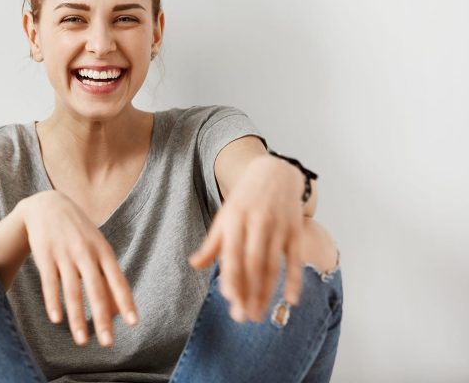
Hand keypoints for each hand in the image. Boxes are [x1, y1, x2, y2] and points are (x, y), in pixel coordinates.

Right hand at [19, 190, 138, 346]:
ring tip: (82, 341)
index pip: (117, 280)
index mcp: (103, 251)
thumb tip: (116, 309)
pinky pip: (50, 283)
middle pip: (96, 290)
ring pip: (72, 291)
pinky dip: (53, 302)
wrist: (47, 204)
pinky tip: (56, 319)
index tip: (133, 322)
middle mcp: (86, 253)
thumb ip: (106, 275)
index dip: (125, 301)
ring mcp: (64, 254)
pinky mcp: (45, 256)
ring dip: (77, 318)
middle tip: (108, 342)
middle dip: (102, 318)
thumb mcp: (96, 246)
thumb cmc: (78, 231)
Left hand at [188, 154, 304, 321]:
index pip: (232, 255)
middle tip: (243, 318)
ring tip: (259, 315)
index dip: (231, 277)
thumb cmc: (245, 200)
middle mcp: (256, 223)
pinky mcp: (295, 230)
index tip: (229, 300)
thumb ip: (212, 243)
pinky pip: (294, 259)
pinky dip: (294, 280)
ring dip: (267, 293)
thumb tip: (194, 264)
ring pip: (273, 266)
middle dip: (248, 293)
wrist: (274, 173)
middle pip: (253, 265)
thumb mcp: (224, 217)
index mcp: (234, 220)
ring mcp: (278, 227)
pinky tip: (291, 301)